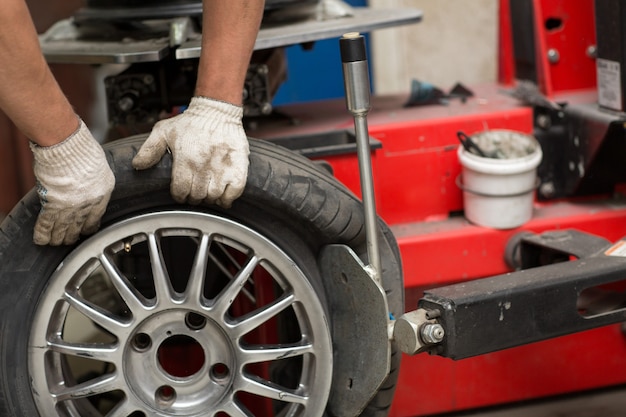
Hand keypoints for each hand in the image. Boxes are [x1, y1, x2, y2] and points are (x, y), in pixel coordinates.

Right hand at [30, 119, 114, 244]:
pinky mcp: (53, 203)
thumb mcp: (100, 167)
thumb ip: (95, 181)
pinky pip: (47, 223)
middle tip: (68, 240)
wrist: (67, 146)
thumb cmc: (82, 149)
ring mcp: (71, 205)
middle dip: (72, 235)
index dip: (89, 226)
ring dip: (57, 237)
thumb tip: (89, 185)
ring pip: (63, 228)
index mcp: (103, 193)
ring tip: (54, 243)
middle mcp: (88, 203)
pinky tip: (41, 240)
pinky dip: (43, 233)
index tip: (86, 231)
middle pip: (79, 226)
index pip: (96, 217)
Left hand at [132, 96, 248, 206]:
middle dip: (193, 197)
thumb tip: (137, 165)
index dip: (179, 195)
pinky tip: (222, 196)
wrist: (217, 111)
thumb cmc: (191, 122)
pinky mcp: (239, 168)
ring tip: (207, 192)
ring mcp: (223, 168)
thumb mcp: (164, 131)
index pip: (181, 191)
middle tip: (194, 192)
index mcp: (186, 159)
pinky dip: (227, 198)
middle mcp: (204, 166)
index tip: (181, 193)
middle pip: (197, 196)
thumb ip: (150, 149)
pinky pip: (234, 192)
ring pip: (214, 196)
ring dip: (209, 198)